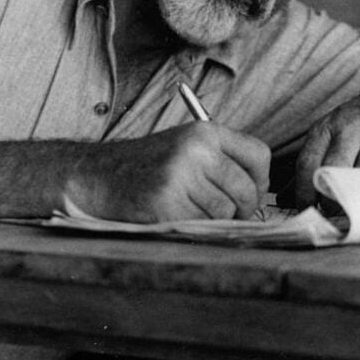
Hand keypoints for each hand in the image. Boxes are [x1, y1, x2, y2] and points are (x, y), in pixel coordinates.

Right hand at [65, 123, 270, 221]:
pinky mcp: (167, 205)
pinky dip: (194, 228)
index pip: (259, 155)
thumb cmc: (148, 166)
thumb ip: (222, 160)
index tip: (251, 192)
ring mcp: (181, 177)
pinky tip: (177, 216)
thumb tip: (260, 192)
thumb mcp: (186, 146)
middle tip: (229, 214)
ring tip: (194, 211)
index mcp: (205, 131)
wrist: (99, 176)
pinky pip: (201, 225)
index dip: (260, 180)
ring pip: (226, 212)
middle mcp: (196, 150)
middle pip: (247, 189)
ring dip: (215, 220)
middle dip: (243, 209)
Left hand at [294, 72, 359, 207]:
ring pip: (359, 178)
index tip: (305, 212)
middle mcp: (349, 129)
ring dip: (353, 202)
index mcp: (327, 126)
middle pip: (330, 172)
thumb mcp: (335, 132)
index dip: (303, 194)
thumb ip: (312, 163)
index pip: (307, 164)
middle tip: (328, 217)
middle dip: (327, 201)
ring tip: (350, 214)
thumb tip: (284, 198)